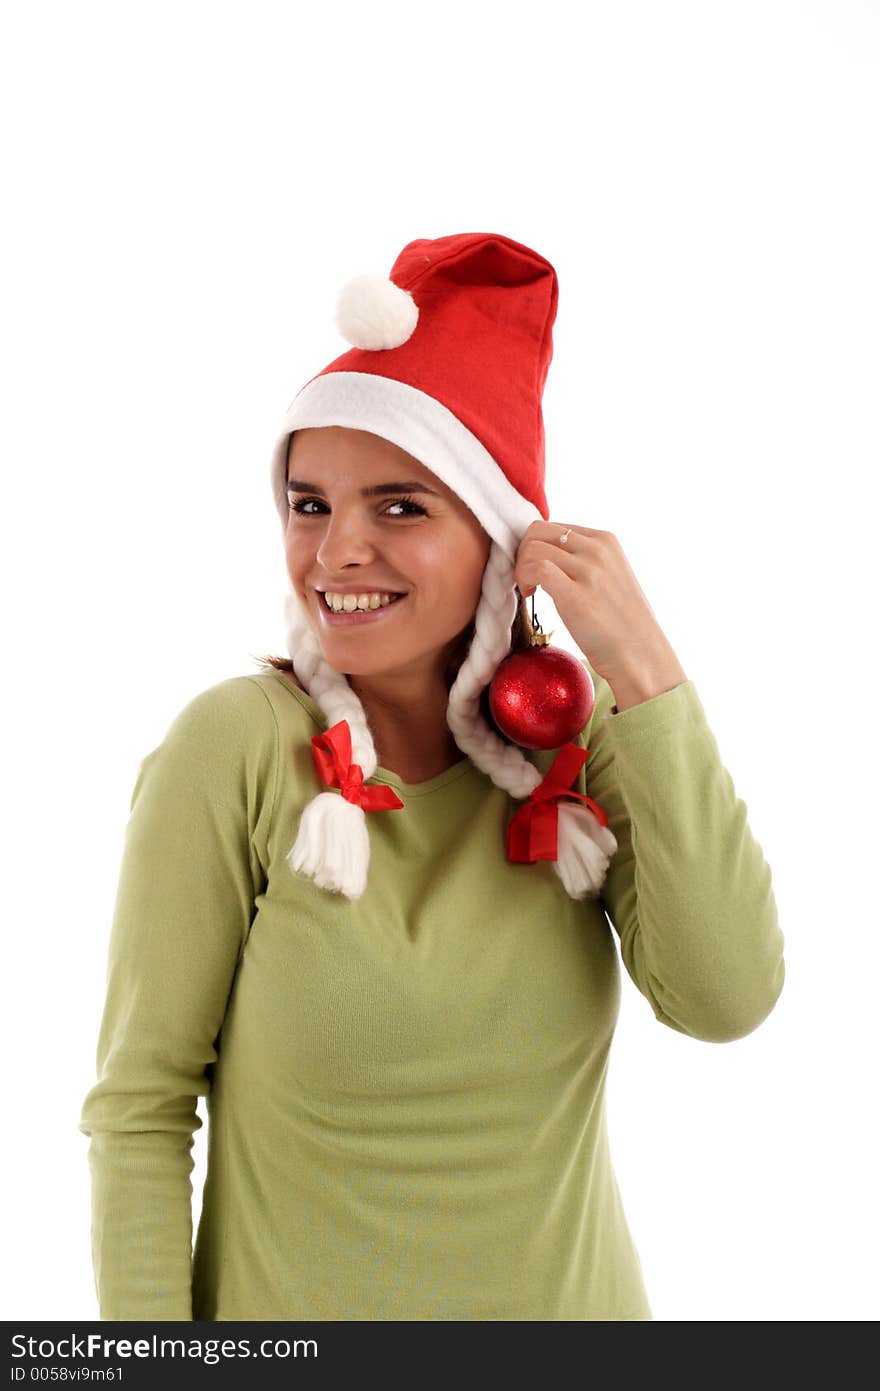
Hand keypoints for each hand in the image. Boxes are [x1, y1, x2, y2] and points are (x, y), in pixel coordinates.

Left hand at [514, 522, 686, 691]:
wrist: (640, 652)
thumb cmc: (621, 621)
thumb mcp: (609, 575)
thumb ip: (584, 560)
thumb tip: (546, 555)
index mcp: (606, 540)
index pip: (553, 526)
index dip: (535, 546)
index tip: (537, 570)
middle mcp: (598, 549)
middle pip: (538, 531)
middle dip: (523, 553)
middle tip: (528, 579)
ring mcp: (589, 570)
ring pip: (533, 548)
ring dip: (521, 568)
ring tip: (531, 590)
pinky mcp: (577, 595)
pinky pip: (537, 568)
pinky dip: (524, 578)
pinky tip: (532, 595)